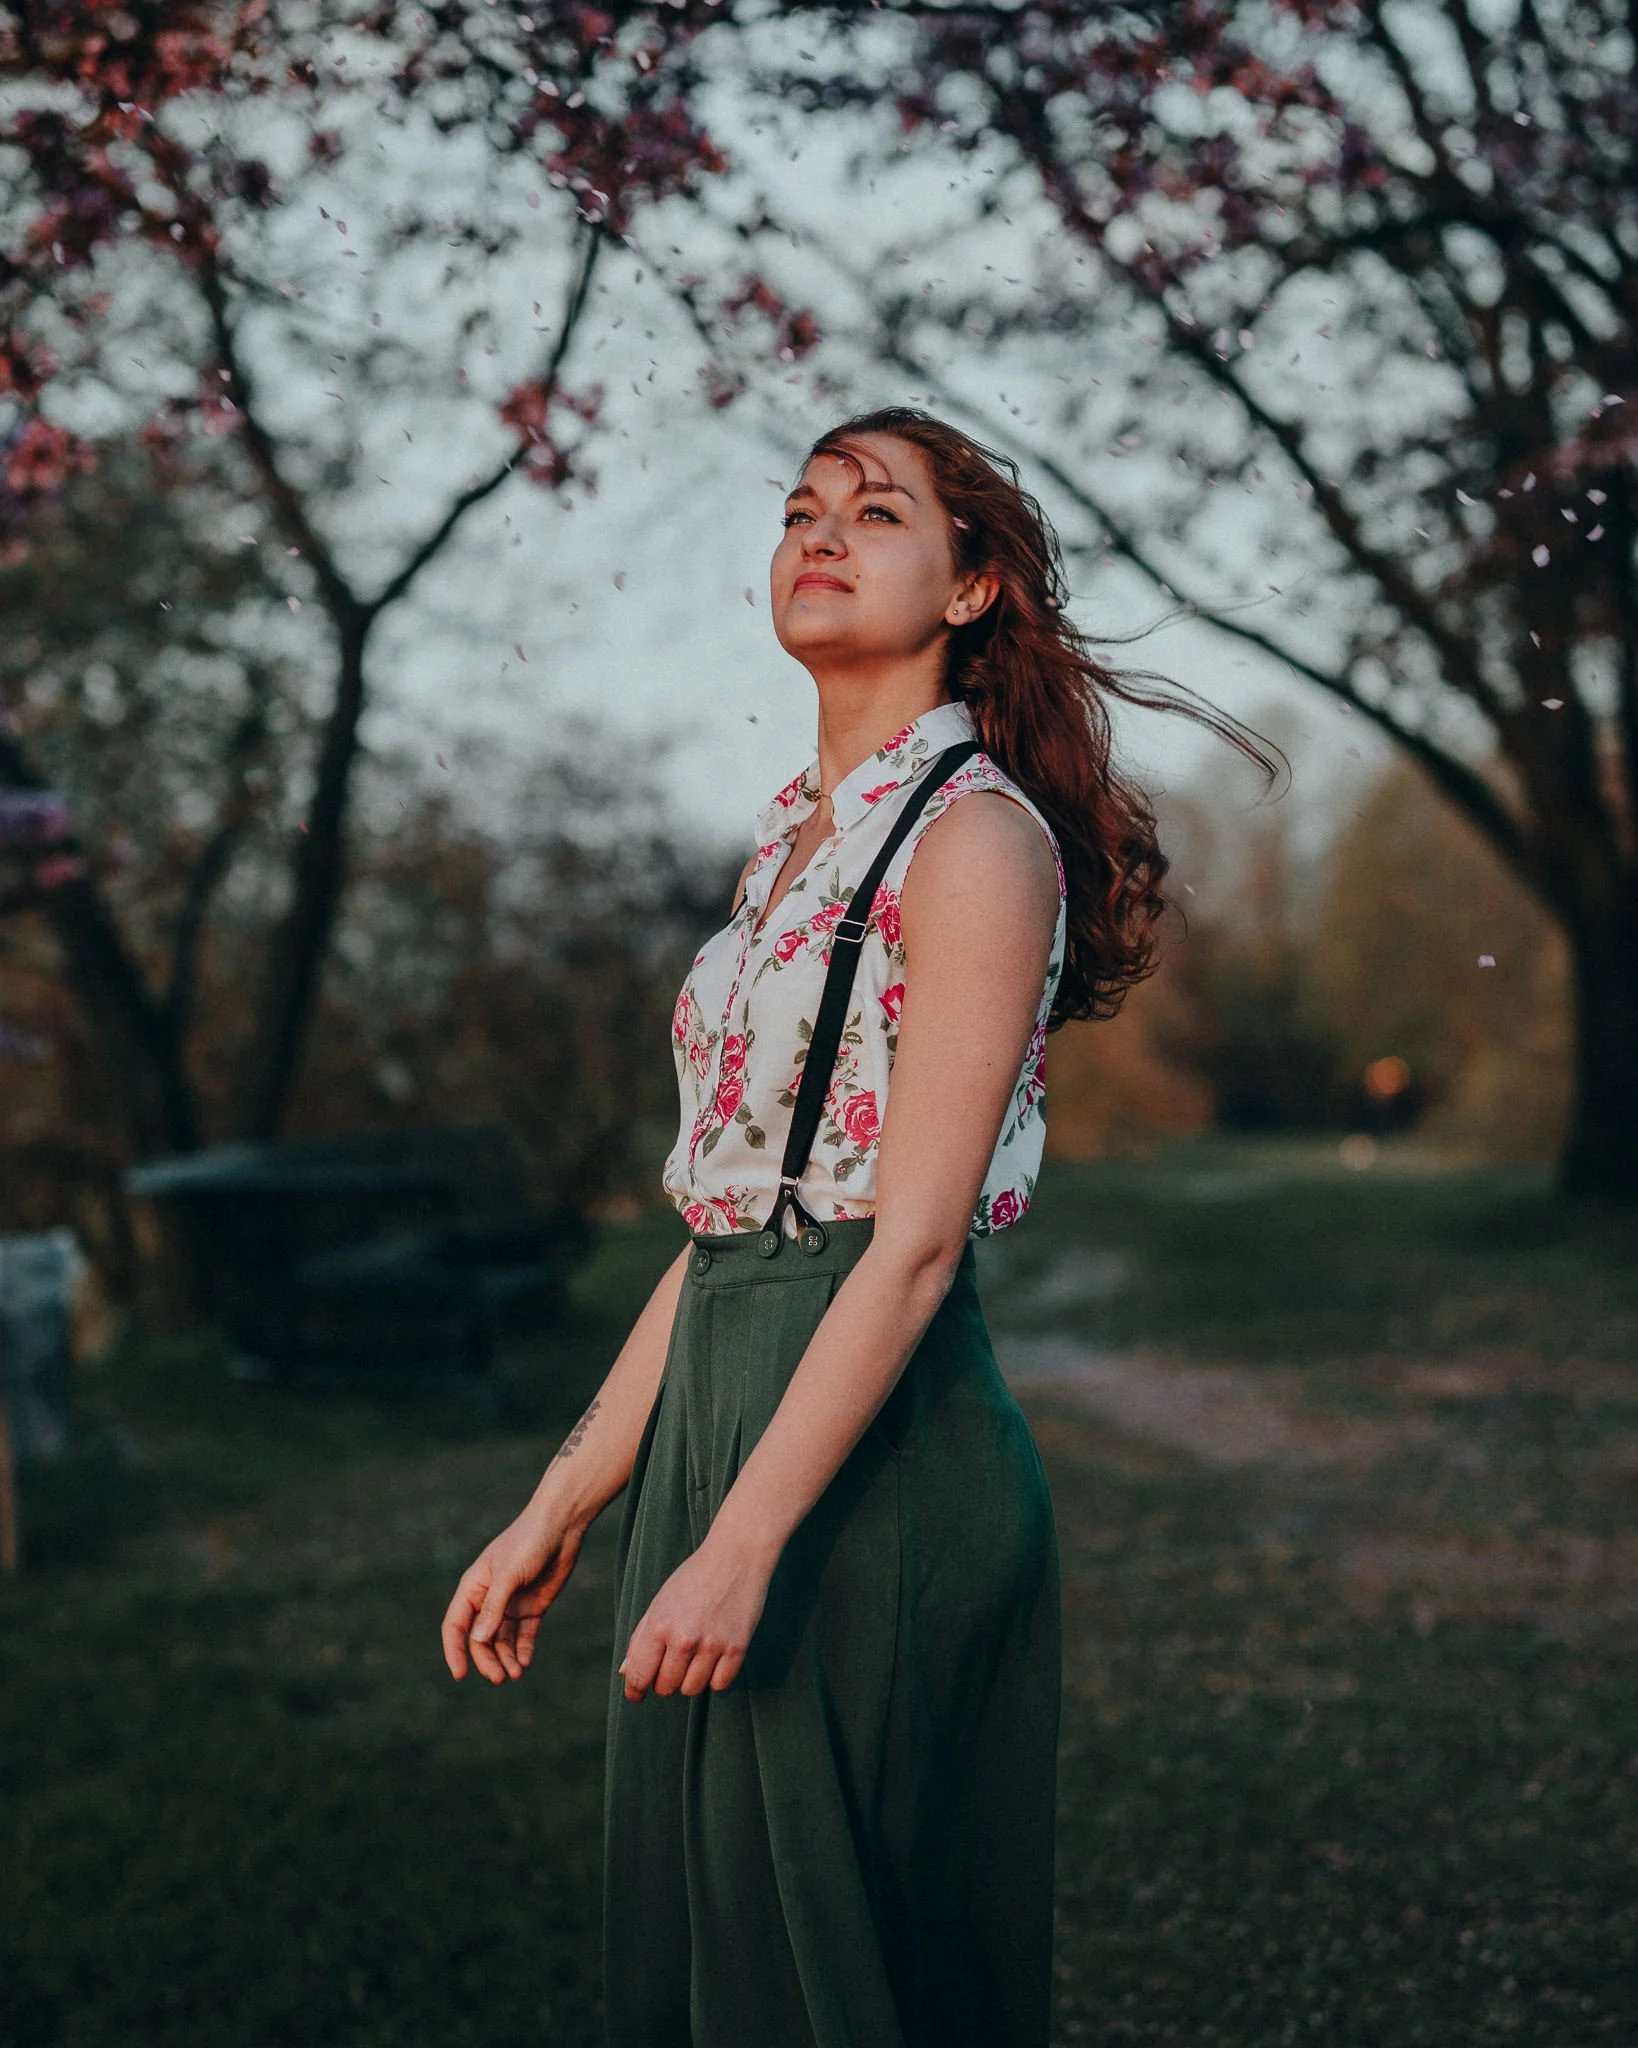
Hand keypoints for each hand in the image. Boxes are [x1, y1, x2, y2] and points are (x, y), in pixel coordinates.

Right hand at [442, 1510, 583, 1684]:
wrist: (562, 1526)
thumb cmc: (528, 1542)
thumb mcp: (509, 1575)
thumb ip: (494, 1608)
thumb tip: (477, 1641)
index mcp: (474, 1587)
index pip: (456, 1625)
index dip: (454, 1650)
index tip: (460, 1675)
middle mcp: (489, 1599)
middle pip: (481, 1639)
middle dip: (487, 1660)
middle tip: (500, 1678)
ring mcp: (511, 1604)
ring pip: (502, 1641)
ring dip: (506, 1659)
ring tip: (516, 1674)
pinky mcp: (533, 1607)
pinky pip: (524, 1636)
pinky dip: (523, 1651)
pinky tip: (525, 1663)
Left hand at [620, 1537, 774, 1701]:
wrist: (736, 1556)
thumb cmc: (693, 1578)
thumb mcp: (660, 1602)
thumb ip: (641, 1639)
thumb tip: (626, 1673)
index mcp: (659, 1625)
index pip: (639, 1676)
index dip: (635, 1690)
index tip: (637, 1694)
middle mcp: (683, 1638)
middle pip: (666, 1687)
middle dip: (664, 1681)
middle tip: (672, 1663)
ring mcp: (712, 1644)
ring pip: (692, 1689)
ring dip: (690, 1680)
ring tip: (694, 1658)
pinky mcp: (737, 1648)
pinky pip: (719, 1684)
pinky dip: (715, 1677)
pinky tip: (714, 1658)